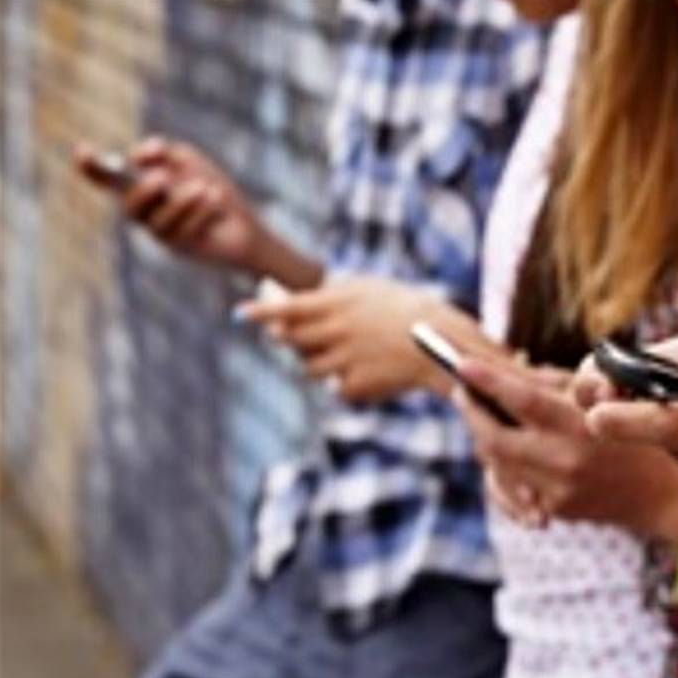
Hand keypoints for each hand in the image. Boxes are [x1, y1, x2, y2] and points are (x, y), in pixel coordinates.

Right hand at [75, 137, 268, 272]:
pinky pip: (184, 233)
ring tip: (204, 187)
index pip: (109, 180)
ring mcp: (163, 234)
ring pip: (158, 223)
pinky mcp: (183, 249)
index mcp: (141, 188)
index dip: (93, 169)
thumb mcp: (189, 162)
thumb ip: (165, 153)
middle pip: (129, 208)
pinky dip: (201, 212)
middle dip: (143, 191)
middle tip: (163, 178)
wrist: (245, 226)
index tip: (83, 151)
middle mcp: (146, 214)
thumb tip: (142, 154)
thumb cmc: (211, 191)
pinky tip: (216, 199)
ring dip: (181, 202)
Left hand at [237, 276, 445, 402]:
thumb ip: (331, 296)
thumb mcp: (368, 289)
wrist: (438, 341)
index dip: (260, 311)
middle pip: (289, 340)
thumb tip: (295, 304)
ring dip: (316, 363)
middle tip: (288, 335)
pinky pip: (337, 388)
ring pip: (309, 368)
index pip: (287, 307)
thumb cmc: (405, 308)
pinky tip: (368, 372)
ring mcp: (345, 359)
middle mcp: (336, 330)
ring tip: (342, 354)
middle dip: (284, 338)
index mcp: (338, 303)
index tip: (240, 314)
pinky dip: (345, 382)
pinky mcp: (356, 384)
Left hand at [456, 358, 677, 534]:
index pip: (523, 400)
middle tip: (461, 389)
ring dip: (483, 436)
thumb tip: (509, 373)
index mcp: (582, 427)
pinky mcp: (554, 510)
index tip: (460, 363)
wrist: (668, 497)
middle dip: (471, 412)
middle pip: (494, 438)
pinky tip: (504, 449)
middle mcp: (565, 462)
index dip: (488, 381)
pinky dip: (502, 464)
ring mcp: (556, 491)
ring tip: (482, 414)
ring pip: (496, 463)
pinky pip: (510, 486)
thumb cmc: (642, 434)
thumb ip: (561, 388)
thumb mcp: (610, 401)